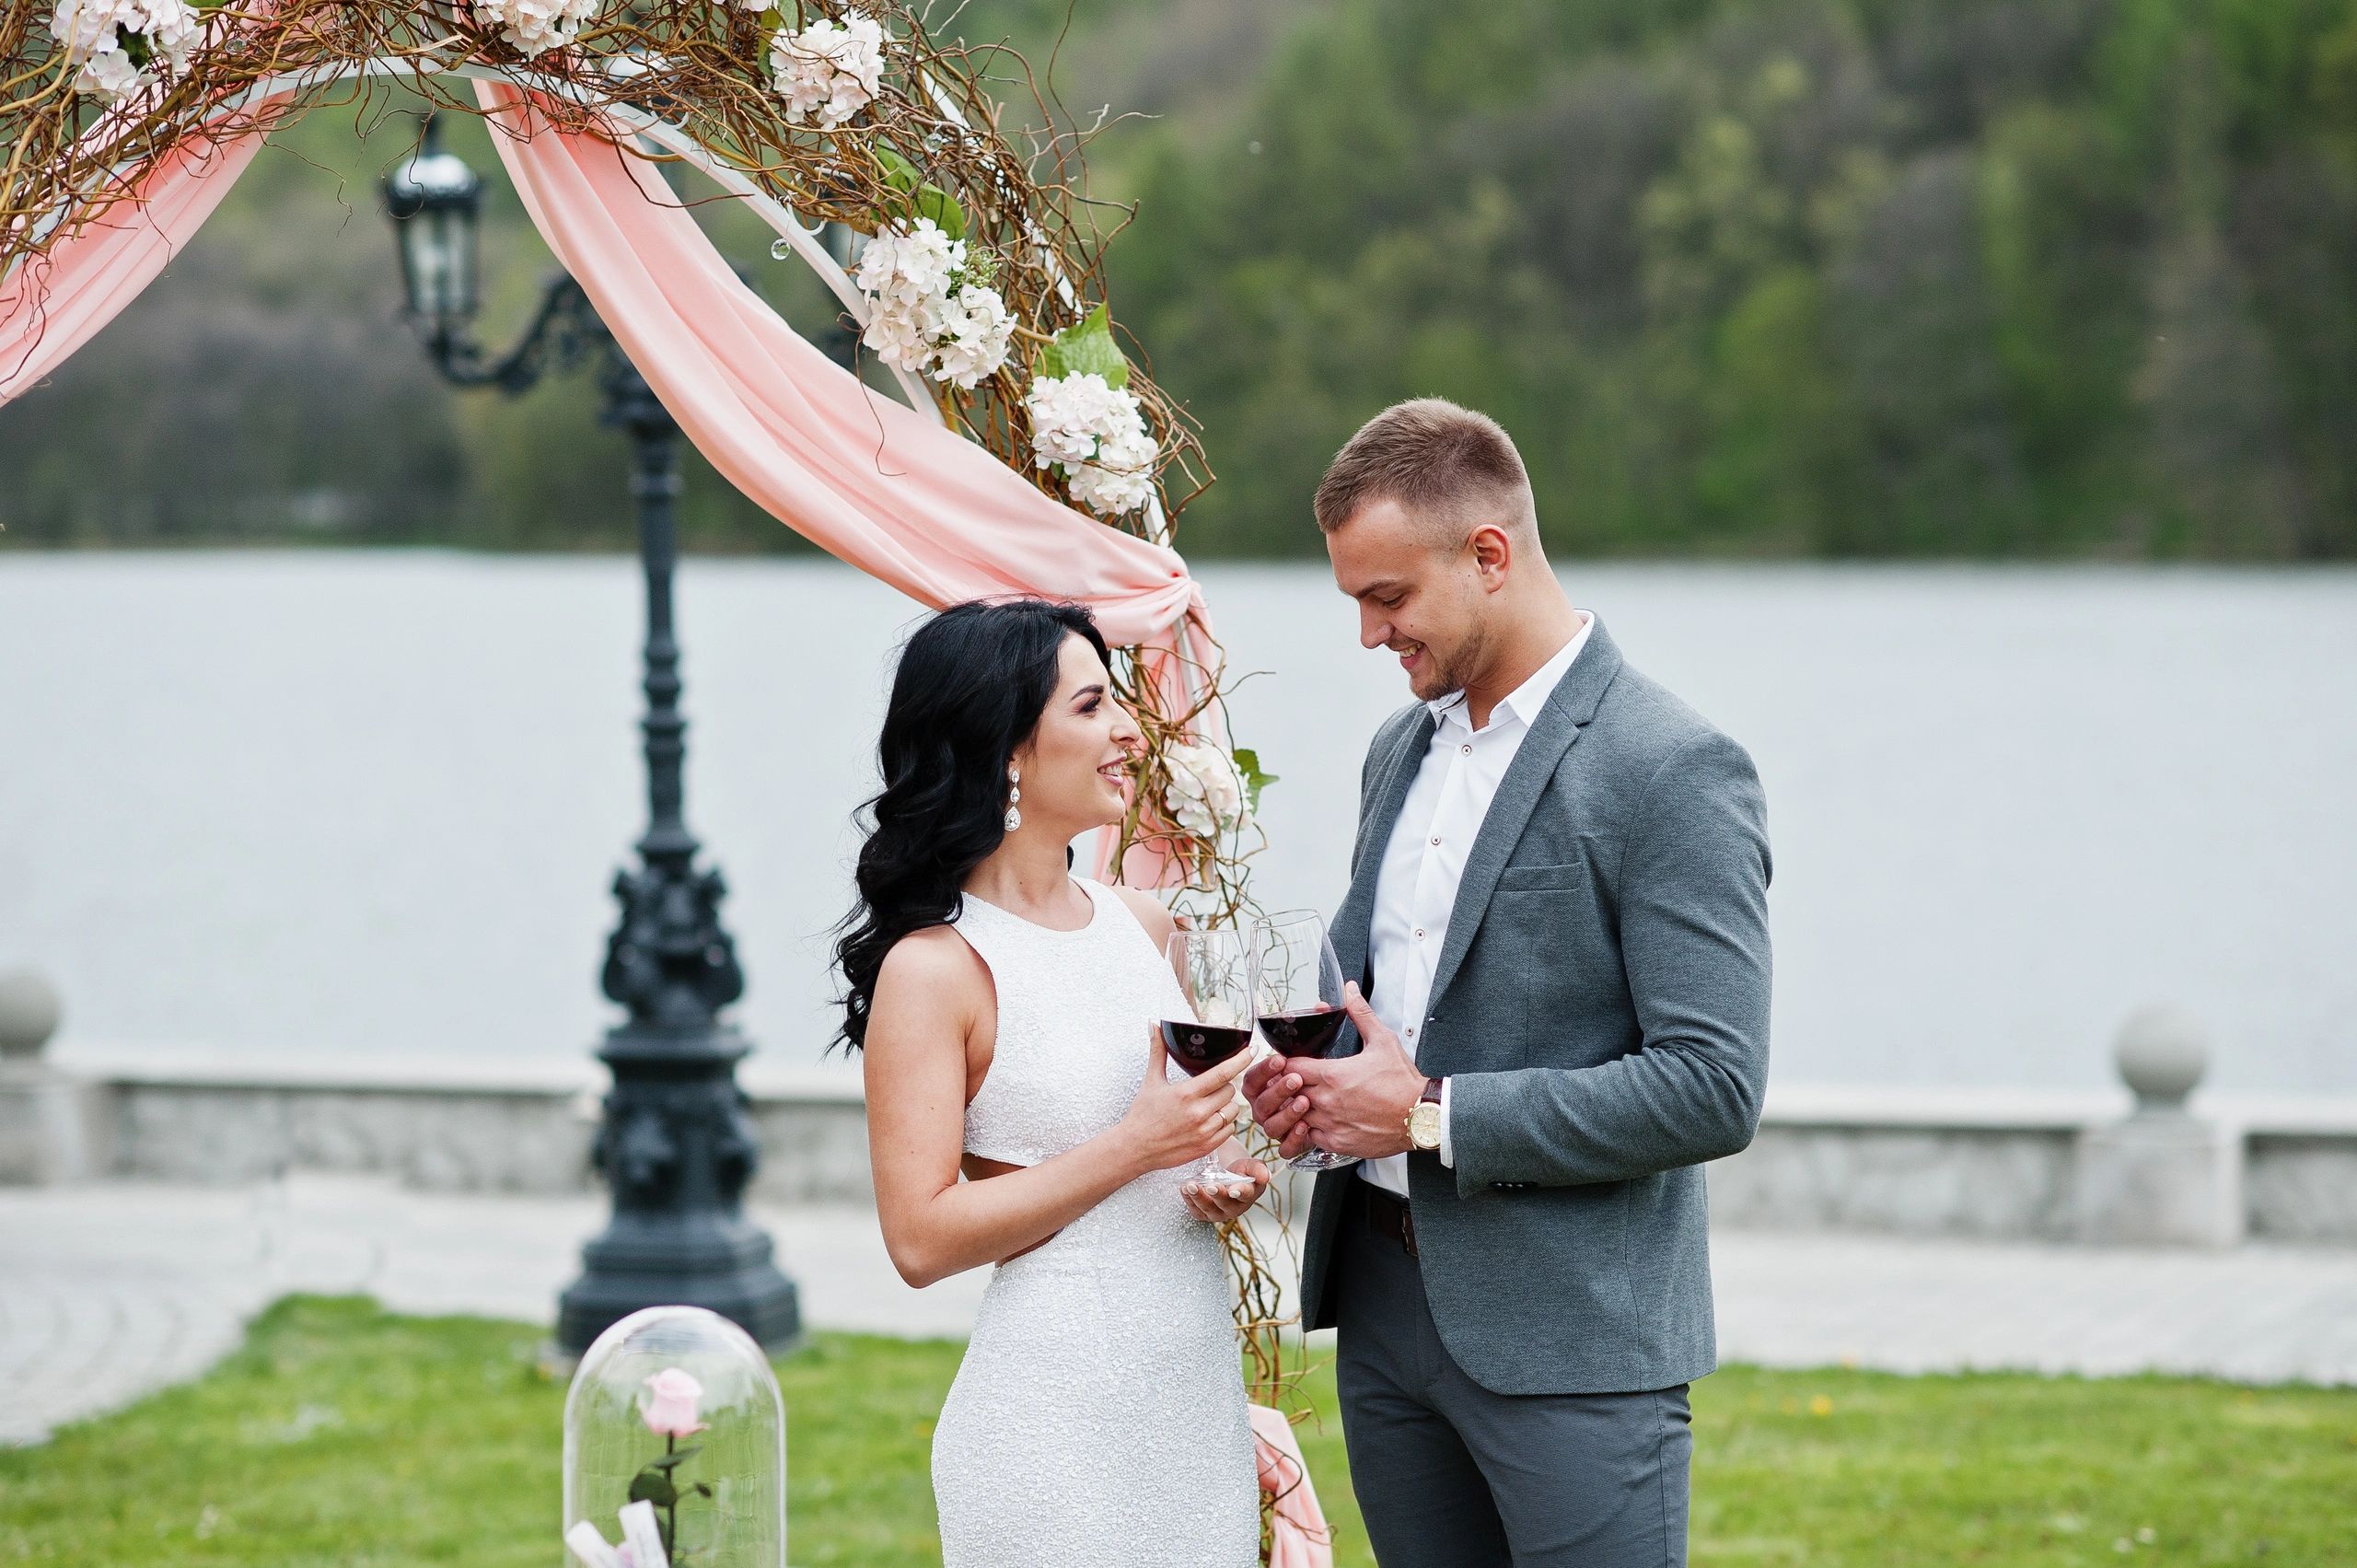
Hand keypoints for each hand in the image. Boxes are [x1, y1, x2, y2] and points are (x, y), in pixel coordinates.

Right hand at [1118, 1025, 1255, 1174]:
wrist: (1135, 1148)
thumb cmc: (1142, 1115)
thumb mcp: (1151, 1080)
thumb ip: (1157, 1051)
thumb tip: (1154, 1025)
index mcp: (1186, 1093)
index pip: (1223, 1073)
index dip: (1241, 1059)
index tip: (1252, 1050)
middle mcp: (1198, 1113)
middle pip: (1231, 1091)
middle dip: (1224, 1086)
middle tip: (1209, 1088)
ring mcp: (1204, 1131)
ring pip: (1233, 1110)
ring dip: (1225, 1105)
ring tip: (1208, 1105)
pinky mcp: (1207, 1147)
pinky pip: (1230, 1130)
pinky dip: (1224, 1123)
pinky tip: (1209, 1120)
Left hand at [1182, 1156, 1270, 1222]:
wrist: (1225, 1173)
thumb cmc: (1240, 1170)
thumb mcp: (1251, 1165)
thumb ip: (1258, 1169)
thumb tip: (1266, 1176)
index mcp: (1249, 1195)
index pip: (1246, 1195)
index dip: (1240, 1192)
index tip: (1233, 1189)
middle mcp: (1234, 1208)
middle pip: (1225, 1204)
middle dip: (1217, 1195)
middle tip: (1210, 1185)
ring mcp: (1218, 1213)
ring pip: (1208, 1209)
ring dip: (1198, 1197)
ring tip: (1190, 1185)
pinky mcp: (1203, 1213)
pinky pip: (1195, 1211)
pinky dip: (1188, 1200)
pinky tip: (1183, 1189)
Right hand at [1243, 1054, 1312, 1156]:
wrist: (1323, 1111)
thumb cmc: (1305, 1086)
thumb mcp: (1298, 1070)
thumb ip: (1290, 1063)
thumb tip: (1286, 1051)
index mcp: (1259, 1091)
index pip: (1252, 1080)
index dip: (1263, 1071)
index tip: (1280, 1061)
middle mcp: (1262, 1111)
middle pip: (1261, 1104)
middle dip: (1278, 1091)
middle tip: (1296, 1079)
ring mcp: (1273, 1129)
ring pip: (1271, 1127)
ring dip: (1287, 1114)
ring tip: (1304, 1102)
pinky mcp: (1287, 1146)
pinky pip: (1285, 1148)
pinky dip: (1294, 1138)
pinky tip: (1305, 1125)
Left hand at [1286, 982, 1425, 1160]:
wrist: (1420, 1116)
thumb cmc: (1403, 1082)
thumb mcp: (1383, 1040)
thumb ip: (1360, 1014)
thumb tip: (1349, 990)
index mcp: (1332, 1075)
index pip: (1289, 1068)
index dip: (1286, 1064)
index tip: (1292, 1062)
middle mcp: (1326, 1101)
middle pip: (1288, 1092)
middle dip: (1289, 1085)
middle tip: (1297, 1081)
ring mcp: (1330, 1124)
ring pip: (1296, 1116)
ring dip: (1298, 1107)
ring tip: (1308, 1100)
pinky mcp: (1337, 1143)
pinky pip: (1310, 1137)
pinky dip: (1311, 1129)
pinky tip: (1321, 1119)